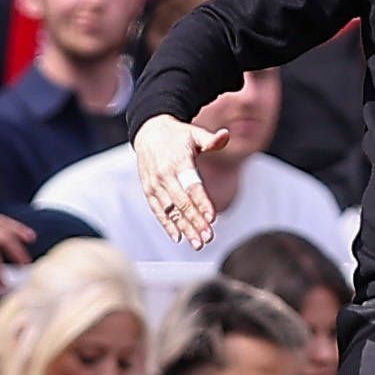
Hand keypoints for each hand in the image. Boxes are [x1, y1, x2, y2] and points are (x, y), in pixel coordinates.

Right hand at [134, 113, 231, 248]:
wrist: (149, 131)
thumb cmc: (178, 135)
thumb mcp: (194, 133)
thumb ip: (211, 139)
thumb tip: (226, 135)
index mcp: (178, 161)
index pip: (192, 185)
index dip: (201, 202)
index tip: (212, 218)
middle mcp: (164, 174)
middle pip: (181, 202)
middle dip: (195, 222)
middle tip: (209, 237)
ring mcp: (154, 184)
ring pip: (170, 210)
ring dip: (184, 228)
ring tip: (198, 243)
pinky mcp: (148, 190)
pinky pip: (157, 210)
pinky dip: (167, 224)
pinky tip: (178, 237)